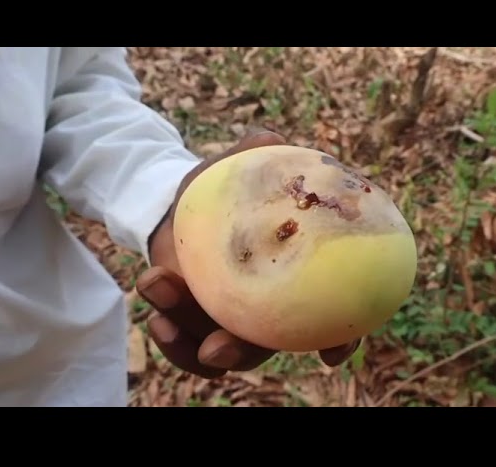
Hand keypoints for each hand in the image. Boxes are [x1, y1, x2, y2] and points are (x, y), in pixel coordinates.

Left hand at [136, 128, 360, 378]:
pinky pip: (186, 347)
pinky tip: (153, 314)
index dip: (342, 339)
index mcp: (293, 275)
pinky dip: (170, 339)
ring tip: (160, 290)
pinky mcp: (195, 324)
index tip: (331, 354)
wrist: (178, 204)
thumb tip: (273, 141)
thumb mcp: (235, 166)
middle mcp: (268, 307)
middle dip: (240, 353)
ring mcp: (231, 320)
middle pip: (265, 346)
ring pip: (218, 349)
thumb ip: (256, 153)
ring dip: (186, 336)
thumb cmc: (219, 187)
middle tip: (215, 348)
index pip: (331, 316)